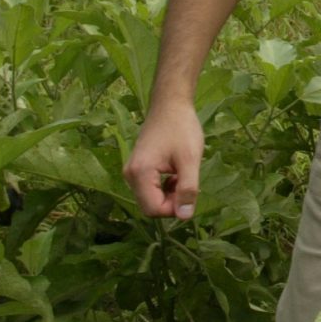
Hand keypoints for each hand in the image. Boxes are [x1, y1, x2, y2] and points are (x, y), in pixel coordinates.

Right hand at [124, 102, 205, 219]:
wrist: (170, 104)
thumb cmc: (181, 128)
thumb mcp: (190, 159)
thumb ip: (188, 189)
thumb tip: (185, 217)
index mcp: (140, 174)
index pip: (154, 210)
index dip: (174, 208)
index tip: (191, 192)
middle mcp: (130, 176)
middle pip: (151, 207)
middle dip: (172, 202)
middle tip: (188, 182)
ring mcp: (131, 172)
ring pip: (151, 199)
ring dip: (170, 194)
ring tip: (183, 174)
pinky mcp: (137, 169)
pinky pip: (150, 190)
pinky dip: (165, 187)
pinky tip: (176, 172)